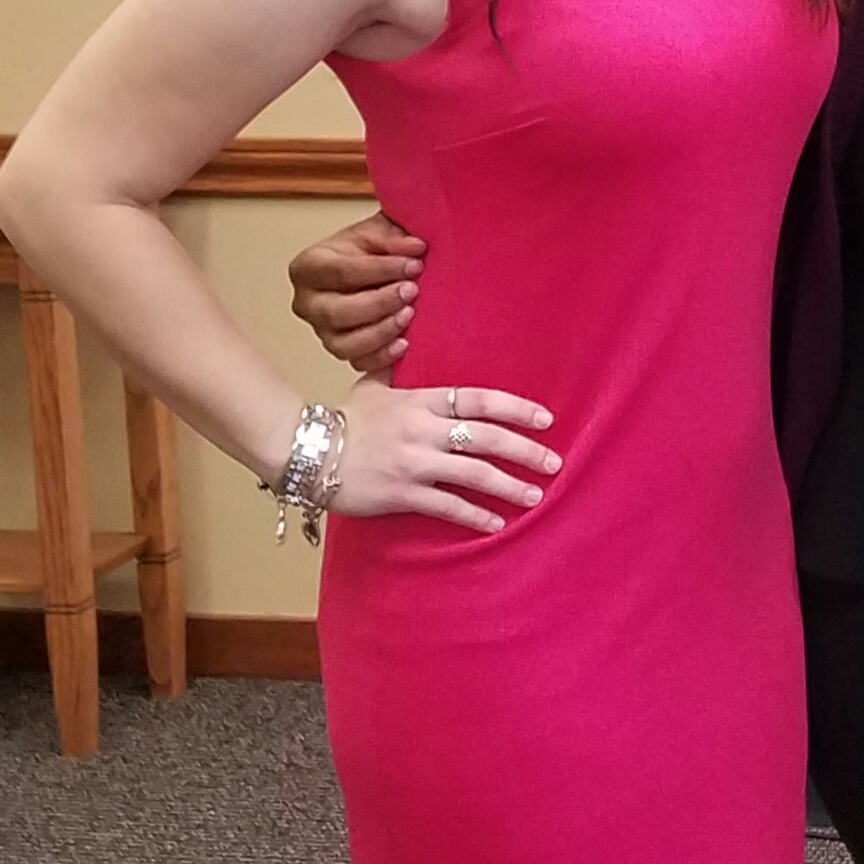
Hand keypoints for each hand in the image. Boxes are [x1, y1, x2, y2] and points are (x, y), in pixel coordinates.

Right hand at [289, 211, 425, 371]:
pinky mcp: (343, 351)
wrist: (376, 267)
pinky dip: (382, 357)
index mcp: (309, 267)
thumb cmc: (371, 249)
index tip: (414, 264)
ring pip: (344, 344)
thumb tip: (415, 248)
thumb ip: (395, 237)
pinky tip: (404, 343)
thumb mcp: (380, 232)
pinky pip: (359, 363)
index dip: (380, 269)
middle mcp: (308, 303)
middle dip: (379, 303)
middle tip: (412, 291)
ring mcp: (322, 331)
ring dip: (381, 332)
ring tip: (409, 315)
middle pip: (338, 312)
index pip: (340, 272)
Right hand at [331, 378, 557, 534]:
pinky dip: (474, 516)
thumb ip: (396, 368)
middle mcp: (423, 430)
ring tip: (535, 496)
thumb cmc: (344, 419)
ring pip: (473, 474)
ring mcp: (414, 463)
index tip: (545, 419)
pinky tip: (496, 523)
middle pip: (486, 437)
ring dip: (509, 486)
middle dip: (525, 451)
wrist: (309, 451)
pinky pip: (447, 506)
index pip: (478, 400)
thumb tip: (405, 340)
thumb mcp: (372, 385)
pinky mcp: (403, 493)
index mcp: (421, 402)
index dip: (515, 408)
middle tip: (553, 463)